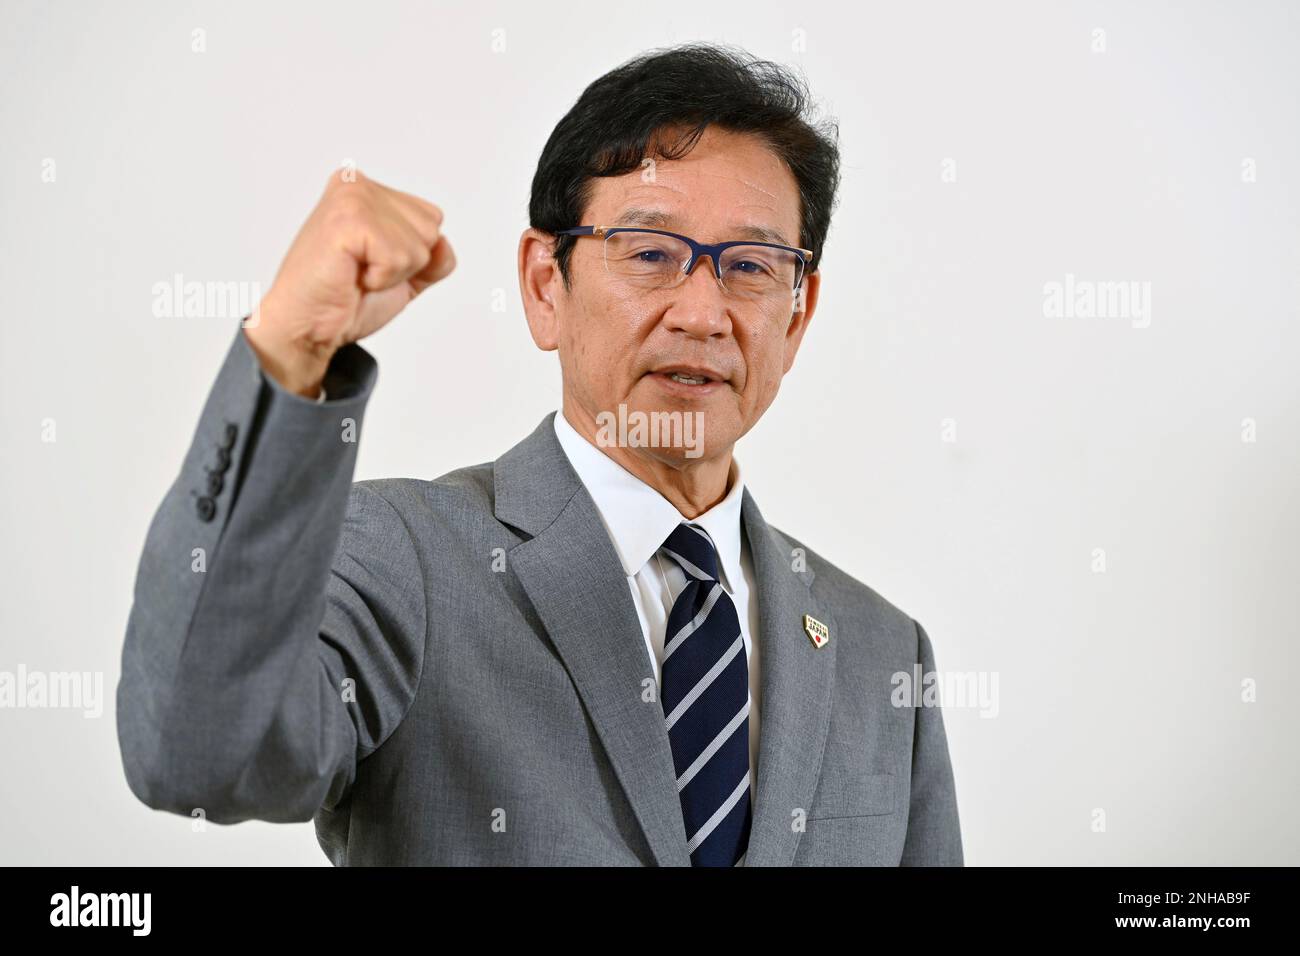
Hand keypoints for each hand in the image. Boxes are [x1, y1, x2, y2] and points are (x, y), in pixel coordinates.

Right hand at [245, 169, 455, 396]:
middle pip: (431, 229)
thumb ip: (434, 257)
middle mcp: (358, 185)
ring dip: (392, 273)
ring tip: (356, 274)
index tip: (371, 264)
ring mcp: (352, 198)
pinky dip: (381, 279)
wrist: (308, 326)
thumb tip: (443, 244)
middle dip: (405, 264)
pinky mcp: (348, 220)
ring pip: (419, 245)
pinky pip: (399, 257)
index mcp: (368, 190)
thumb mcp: (405, 276)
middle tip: (362, 272)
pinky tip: (351, 276)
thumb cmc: (345, 299)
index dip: (411, 256)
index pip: (432, 218)